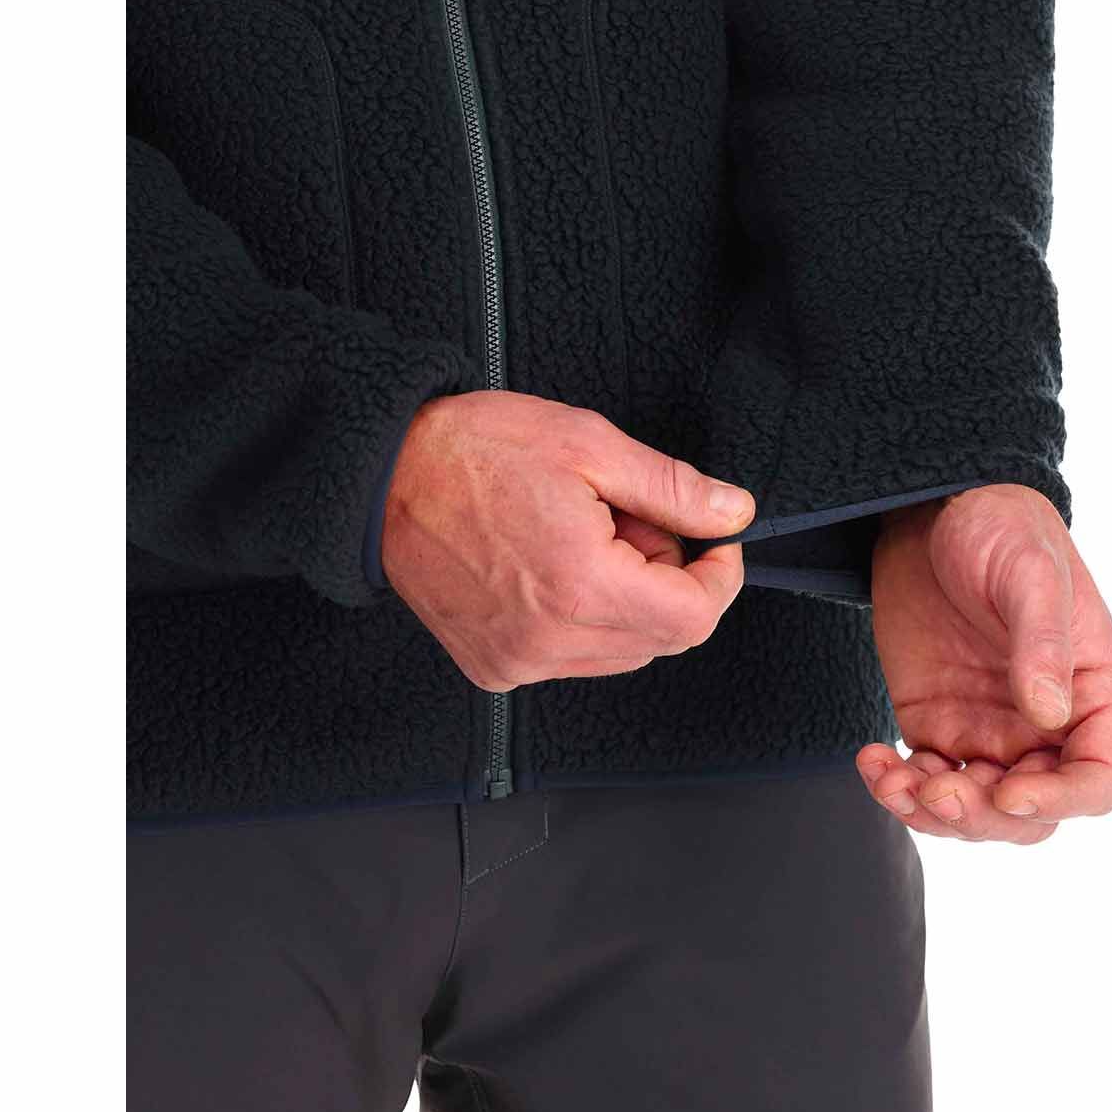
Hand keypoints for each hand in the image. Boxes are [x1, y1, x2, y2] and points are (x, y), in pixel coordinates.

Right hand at [382, 390, 753, 689]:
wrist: (380, 477)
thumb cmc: (470, 452)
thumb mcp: (588, 444)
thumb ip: (672, 488)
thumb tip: (731, 513)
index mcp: (581, 586)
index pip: (695, 617)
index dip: (719, 575)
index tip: (713, 539)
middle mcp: (550, 641)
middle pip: (663, 638)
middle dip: (667, 579)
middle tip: (627, 520)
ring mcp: (519, 661)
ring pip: (623, 652)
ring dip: (627, 600)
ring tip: (584, 538)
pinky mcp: (495, 667)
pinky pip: (574, 658)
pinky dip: (585, 618)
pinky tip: (551, 567)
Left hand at [856, 484, 1111, 844]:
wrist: (934, 511)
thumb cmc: (1003, 529)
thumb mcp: (1030, 575)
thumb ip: (1043, 643)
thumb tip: (1050, 715)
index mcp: (1091, 696)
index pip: (1096, 781)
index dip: (1060, 800)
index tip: (1009, 792)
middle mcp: (1046, 728)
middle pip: (1031, 814)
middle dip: (984, 816)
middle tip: (936, 788)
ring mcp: (989, 732)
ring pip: (974, 810)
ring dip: (932, 812)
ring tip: (890, 780)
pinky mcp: (937, 726)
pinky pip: (922, 780)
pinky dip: (896, 787)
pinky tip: (870, 760)